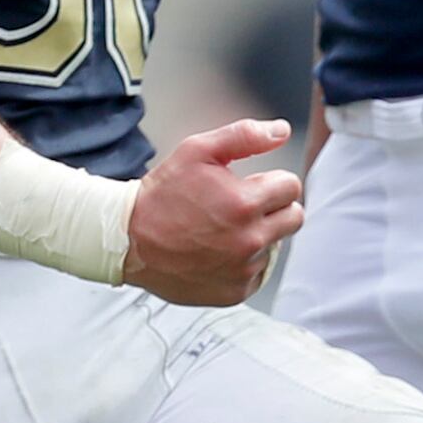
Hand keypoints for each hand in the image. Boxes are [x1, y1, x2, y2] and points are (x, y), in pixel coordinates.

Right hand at [123, 119, 301, 307]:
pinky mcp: (235, 292)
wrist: (128, 241)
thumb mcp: (196, 151)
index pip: (291, 187)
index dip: (272, 182)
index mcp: (244, 202)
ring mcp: (243, 270)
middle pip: (294, 218)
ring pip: (274, 245)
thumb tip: (282, 130)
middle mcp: (249, 239)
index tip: (252, 185)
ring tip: (220, 231)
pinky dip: (243, 263)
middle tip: (241, 206)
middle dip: (274, 208)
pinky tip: (216, 252)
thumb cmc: (161, 194)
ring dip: (257, 236)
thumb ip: (244, 136)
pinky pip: (257, 273)